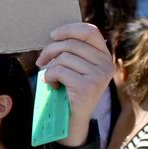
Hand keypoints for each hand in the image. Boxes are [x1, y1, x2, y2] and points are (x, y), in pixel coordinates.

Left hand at [34, 22, 113, 140]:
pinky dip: (48, 76)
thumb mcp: (74, 67)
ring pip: (63, 57)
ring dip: (49, 67)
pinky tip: (51, 85)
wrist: (72, 119)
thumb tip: (54, 35)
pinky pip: (58, 71)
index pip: (90, 31)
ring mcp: (99, 75)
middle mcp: (106, 64)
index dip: (69, 29)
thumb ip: (72, 51)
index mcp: (104, 56)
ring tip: (50, 77)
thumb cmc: (69, 89)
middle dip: (50, 50)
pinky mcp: (88, 86)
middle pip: (70, 44)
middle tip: (41, 61)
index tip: (52, 35)